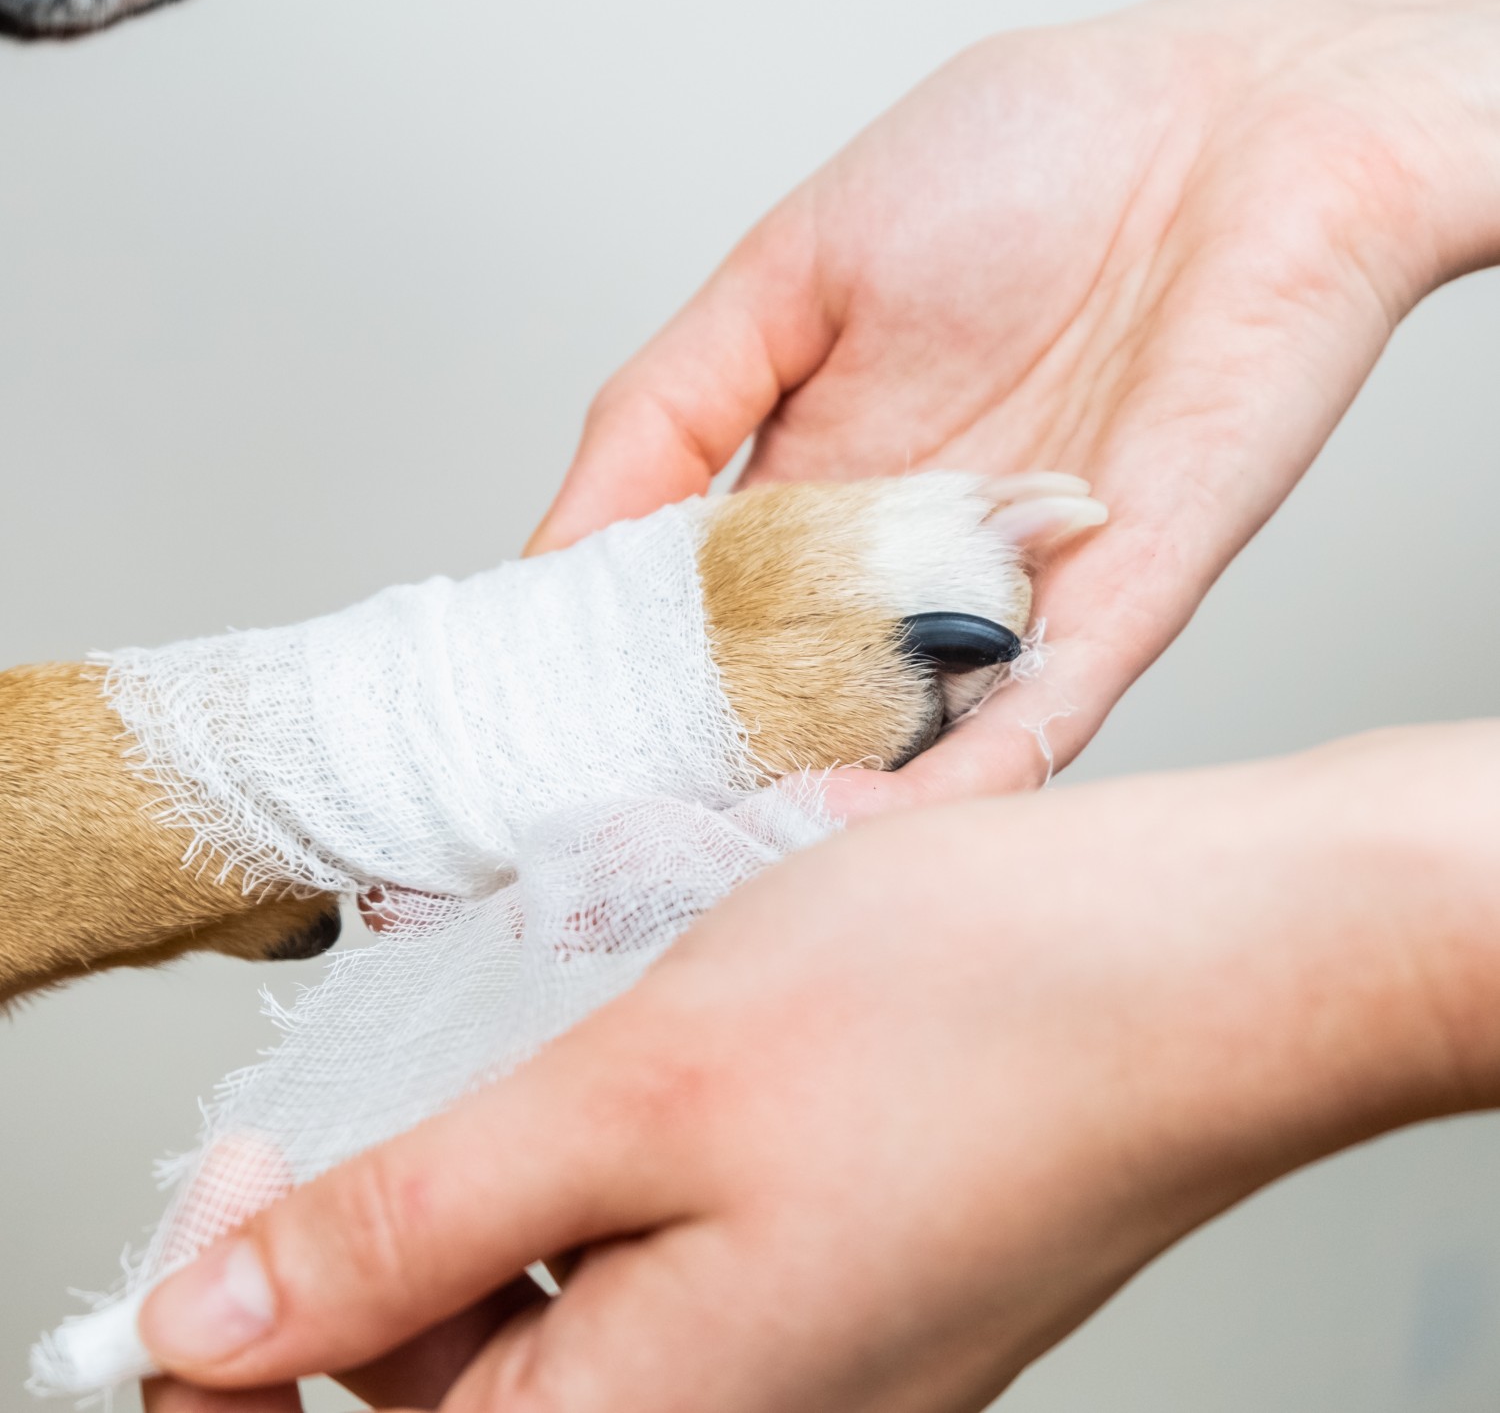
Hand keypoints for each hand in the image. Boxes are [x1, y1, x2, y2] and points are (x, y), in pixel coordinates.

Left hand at [140, 722, 1499, 1411]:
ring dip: (513, 1183)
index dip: (243, 1318)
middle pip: (464, 1371)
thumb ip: (419, 1226)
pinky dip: (616, 1163)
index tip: (243, 1172)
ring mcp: (803, 1358)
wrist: (1207, 967)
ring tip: (555, 1056)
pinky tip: (651, 1067)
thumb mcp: (638, 1092)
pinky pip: (669, 1251)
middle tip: (396, 1078)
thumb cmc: (969, 1014)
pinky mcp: (849, 1281)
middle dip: (386, 1233)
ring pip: (568, 1300)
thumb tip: (218, 1326)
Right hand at [528, 0, 1499, 816]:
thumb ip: (668, 412)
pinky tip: (847, 827)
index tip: (536, 749)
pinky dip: (945, 787)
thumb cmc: (1024, 159)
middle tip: (593, 847)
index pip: (698, 624)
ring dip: (805, 810)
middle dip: (699, 778)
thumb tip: (549, 555)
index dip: (619, 689)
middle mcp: (905, 568)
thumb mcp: (786, 271)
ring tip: (696, 866)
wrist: (1238, 126)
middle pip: (785, 707)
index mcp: (816, 491)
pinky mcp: (1120, 614)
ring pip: (898, 749)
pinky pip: (1028, 726)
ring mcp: (1009, 602)